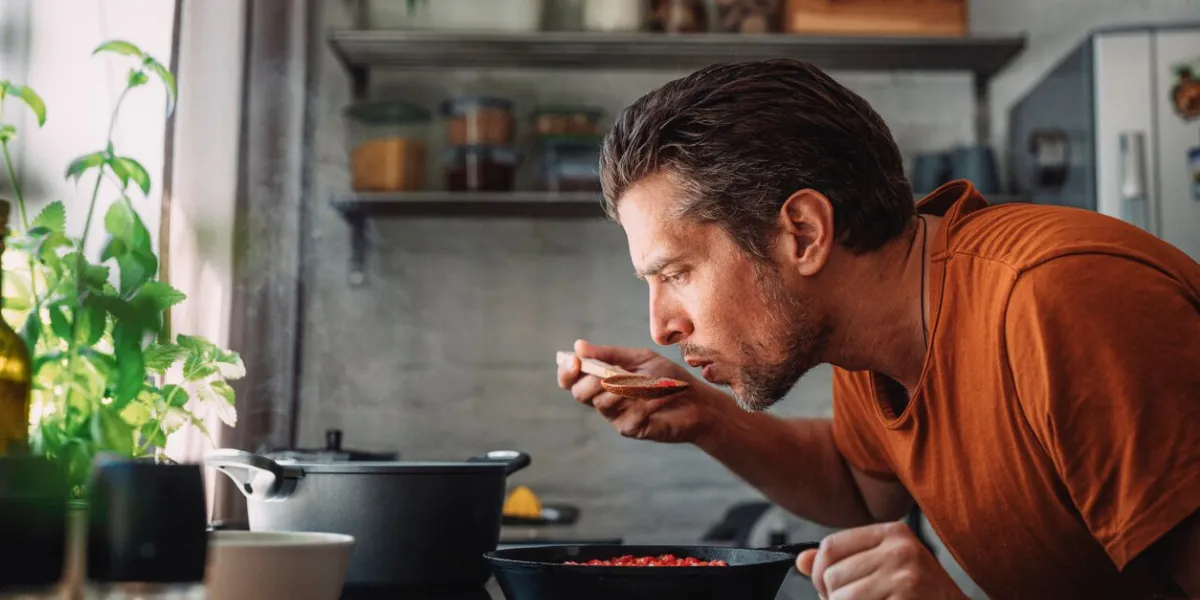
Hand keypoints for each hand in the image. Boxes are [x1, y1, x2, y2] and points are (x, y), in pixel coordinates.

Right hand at [557, 339, 726, 443]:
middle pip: (581, 394)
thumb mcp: (639, 358)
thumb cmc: (668, 378)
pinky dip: (648, 400)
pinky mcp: (632, 429)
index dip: (567, 372)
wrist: (697, 400)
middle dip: (591, 381)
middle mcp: (605, 400)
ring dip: (624, 388)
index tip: (574, 361)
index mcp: (603, 381)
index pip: (573, 380)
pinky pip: (629, 414)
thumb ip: (610, 354)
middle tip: (610, 374)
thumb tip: (578, 346)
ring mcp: (617, 416)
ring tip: (647, 382)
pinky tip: (663, 394)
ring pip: (603, 403)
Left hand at [796, 522, 965, 599]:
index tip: (825, 588)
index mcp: (893, 533)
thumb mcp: (886, 565)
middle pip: (832, 575)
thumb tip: (802, 560)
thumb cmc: (921, 593)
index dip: (819, 571)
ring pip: (840, 598)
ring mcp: (905, 577)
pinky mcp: (906, 598)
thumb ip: (845, 560)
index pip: (831, 546)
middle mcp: (900, 550)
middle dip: (833, 597)